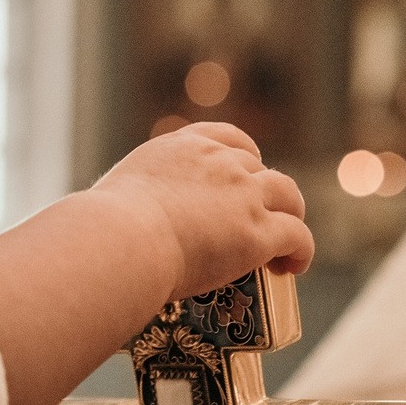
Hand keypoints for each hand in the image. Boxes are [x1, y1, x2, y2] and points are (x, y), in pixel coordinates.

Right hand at [92, 122, 312, 303]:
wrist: (121, 240)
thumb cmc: (104, 229)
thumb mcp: (119, 193)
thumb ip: (134, 200)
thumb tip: (117, 227)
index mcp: (183, 147)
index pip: (229, 137)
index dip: (246, 156)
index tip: (246, 173)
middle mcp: (220, 162)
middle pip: (261, 169)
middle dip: (266, 192)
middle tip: (262, 218)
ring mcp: (243, 196)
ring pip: (288, 196)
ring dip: (291, 216)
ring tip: (287, 244)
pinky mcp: (257, 234)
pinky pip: (297, 235)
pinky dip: (301, 251)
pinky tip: (294, 267)